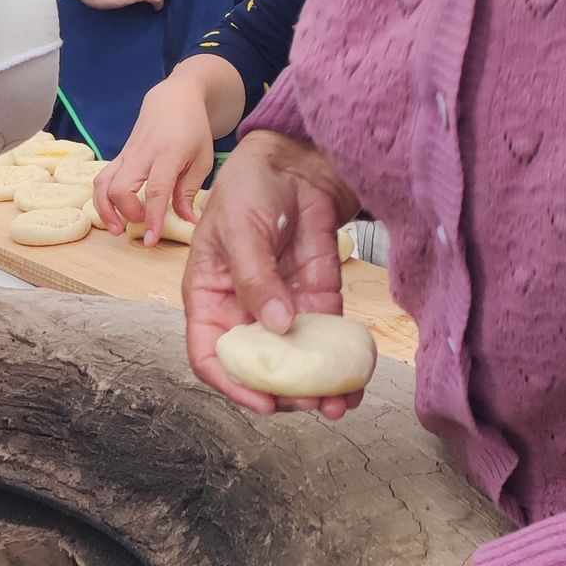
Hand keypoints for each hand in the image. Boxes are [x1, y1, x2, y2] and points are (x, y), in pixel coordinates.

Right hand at [94, 70, 218, 243]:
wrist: (174, 98)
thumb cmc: (193, 129)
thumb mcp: (202, 160)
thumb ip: (190, 191)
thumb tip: (187, 220)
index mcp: (168, 154)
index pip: (155, 190)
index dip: (152, 217)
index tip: (152, 239)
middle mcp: (142, 154)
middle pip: (120, 188)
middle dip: (125, 213)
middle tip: (139, 226)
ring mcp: (127, 154)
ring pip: (102, 183)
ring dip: (104, 209)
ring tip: (116, 229)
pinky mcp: (119, 156)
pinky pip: (101, 178)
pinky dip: (101, 199)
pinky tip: (112, 214)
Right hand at [180, 129, 358, 417]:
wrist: (295, 162)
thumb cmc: (249, 188)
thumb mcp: (240, 230)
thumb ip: (255, 279)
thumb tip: (277, 326)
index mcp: (209, 298)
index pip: (211, 355)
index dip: (233, 383)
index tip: (264, 401)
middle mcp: (243, 312)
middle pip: (257, 367)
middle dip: (283, 391)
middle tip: (312, 403)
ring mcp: (282, 308)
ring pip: (295, 361)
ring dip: (316, 386)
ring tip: (339, 404)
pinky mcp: (317, 299)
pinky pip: (327, 339)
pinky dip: (341, 362)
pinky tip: (356, 380)